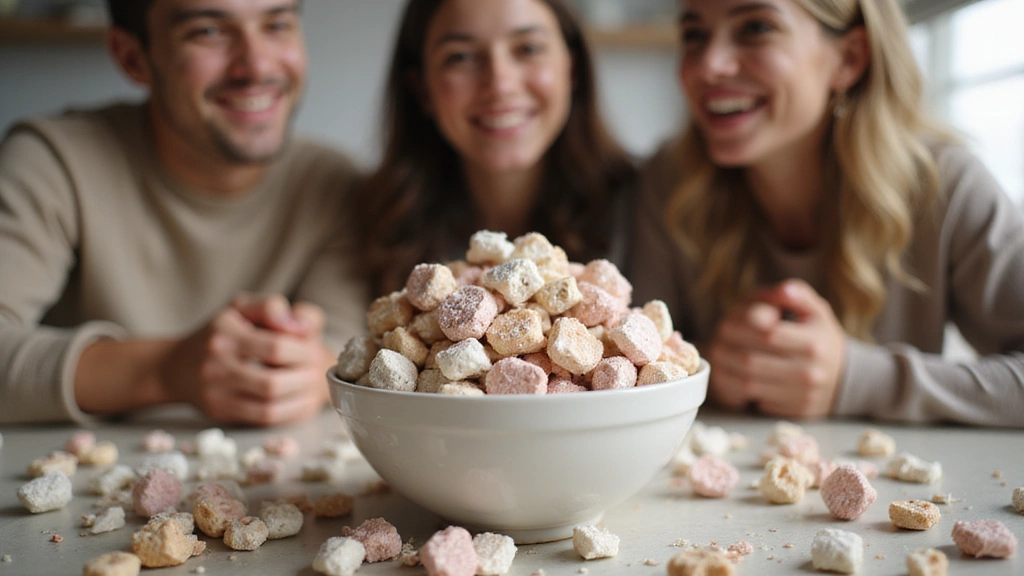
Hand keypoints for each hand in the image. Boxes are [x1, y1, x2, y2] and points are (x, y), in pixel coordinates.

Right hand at [159, 294, 331, 425]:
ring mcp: (215, 392)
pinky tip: (299, 401)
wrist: (177, 367)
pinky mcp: (220, 412)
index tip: (313, 348)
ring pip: (269, 406)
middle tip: (316, 372)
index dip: (303, 351)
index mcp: (225, 332)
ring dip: (300, 399)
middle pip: (273, 382)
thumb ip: (273, 307)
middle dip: (304, 379)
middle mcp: (215, 364)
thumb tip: (299, 326)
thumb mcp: (243, 308)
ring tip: (311, 386)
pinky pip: (262, 419)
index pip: (275, 347)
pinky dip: (288, 412)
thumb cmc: (221, 333)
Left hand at [708, 280, 845, 418]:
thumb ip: (798, 294)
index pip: (766, 333)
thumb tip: (782, 290)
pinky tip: (731, 375)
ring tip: (718, 356)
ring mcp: (800, 396)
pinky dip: (737, 389)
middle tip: (715, 340)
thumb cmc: (821, 338)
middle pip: (751, 361)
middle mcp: (808, 372)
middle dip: (725, 348)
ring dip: (725, 370)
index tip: (726, 321)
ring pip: (748, 385)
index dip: (740, 326)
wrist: (846, 380)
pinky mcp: (793, 413)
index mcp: (812, 343)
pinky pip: (755, 402)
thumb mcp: (817, 311)